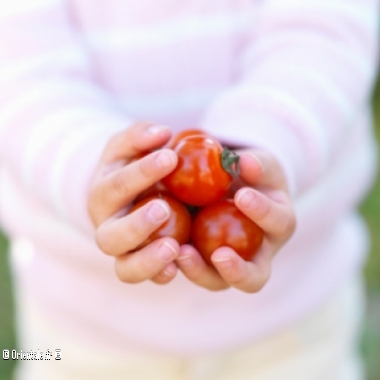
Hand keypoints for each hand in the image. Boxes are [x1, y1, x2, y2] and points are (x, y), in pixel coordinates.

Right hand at [87, 121, 180, 284]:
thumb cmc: (132, 167)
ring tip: (173, 246)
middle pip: (111, 236)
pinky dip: (160, 275)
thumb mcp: (131, 145)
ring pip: (125, 268)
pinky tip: (177, 267)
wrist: (131, 194)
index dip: (141, 172)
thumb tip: (161, 132)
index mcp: (103, 196)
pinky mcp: (142, 265)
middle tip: (163, 208)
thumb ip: (140, 135)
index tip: (171, 156)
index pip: (117, 185)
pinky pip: (148, 278)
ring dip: (148, 260)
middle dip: (136, 224)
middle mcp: (108, 228)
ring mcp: (125, 252)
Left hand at [175, 149, 295, 292]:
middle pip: (254, 277)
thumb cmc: (250, 176)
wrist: (234, 189)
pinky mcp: (202, 262)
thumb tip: (245, 161)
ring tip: (181, 252)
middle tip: (220, 255)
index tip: (241, 195)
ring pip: (218, 282)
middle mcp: (257, 254)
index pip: (279, 223)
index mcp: (277, 224)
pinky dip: (175, 264)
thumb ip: (255, 163)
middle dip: (238, 270)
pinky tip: (158, 247)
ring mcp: (228, 264)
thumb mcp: (257, 164)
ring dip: (200, 271)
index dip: (263, 212)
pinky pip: (190, 270)